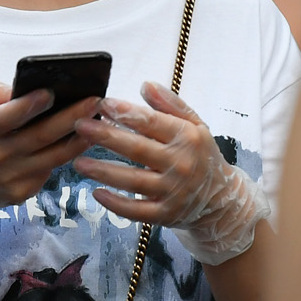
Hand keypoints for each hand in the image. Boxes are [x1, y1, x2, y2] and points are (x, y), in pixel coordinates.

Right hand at [0, 82, 95, 268]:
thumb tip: (28, 89)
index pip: (7, 117)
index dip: (29, 105)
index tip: (50, 92)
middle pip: (40, 136)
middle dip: (71, 117)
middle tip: (95, 100)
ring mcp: (10, 179)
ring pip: (54, 156)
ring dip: (79, 137)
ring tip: (98, 119)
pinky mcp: (21, 192)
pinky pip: (49, 169)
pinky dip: (67, 153)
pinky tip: (82, 138)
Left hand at [73, 81, 270, 265]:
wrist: (222, 200)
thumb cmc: (201, 156)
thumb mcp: (195, 125)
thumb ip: (171, 104)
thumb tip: (145, 85)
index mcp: (187, 138)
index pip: (152, 122)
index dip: (126, 112)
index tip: (103, 104)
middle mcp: (180, 165)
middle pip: (137, 149)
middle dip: (106, 137)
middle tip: (80, 126)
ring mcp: (173, 192)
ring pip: (132, 181)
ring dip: (103, 171)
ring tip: (78, 162)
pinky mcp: (165, 215)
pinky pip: (136, 210)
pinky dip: (116, 204)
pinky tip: (96, 193)